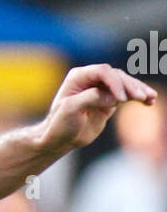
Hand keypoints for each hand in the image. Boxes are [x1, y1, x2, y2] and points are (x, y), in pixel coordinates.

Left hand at [41, 65, 155, 150]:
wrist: (60, 138)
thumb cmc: (60, 123)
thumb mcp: (70, 109)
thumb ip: (91, 99)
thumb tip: (114, 98)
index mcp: (79, 76)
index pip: (102, 72)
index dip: (115, 82)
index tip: (122, 100)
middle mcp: (91, 79)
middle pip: (116, 76)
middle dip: (130, 85)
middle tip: (142, 97)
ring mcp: (101, 89)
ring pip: (124, 84)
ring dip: (138, 90)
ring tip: (151, 98)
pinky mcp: (109, 101)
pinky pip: (127, 95)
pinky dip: (137, 98)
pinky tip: (149, 101)